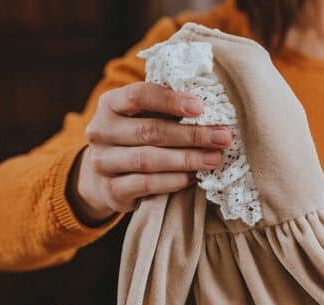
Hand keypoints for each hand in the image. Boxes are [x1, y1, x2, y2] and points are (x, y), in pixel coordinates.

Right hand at [68, 82, 233, 223]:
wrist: (104, 177)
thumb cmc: (134, 137)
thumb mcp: (142, 116)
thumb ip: (166, 108)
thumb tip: (212, 107)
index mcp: (109, 104)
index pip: (138, 95)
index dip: (170, 100)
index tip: (201, 108)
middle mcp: (101, 131)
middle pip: (149, 131)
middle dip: (191, 134)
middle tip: (222, 137)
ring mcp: (103, 163)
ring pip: (148, 159)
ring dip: (186, 159)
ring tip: (214, 159)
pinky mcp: (112, 190)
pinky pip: (146, 184)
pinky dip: (173, 181)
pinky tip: (194, 177)